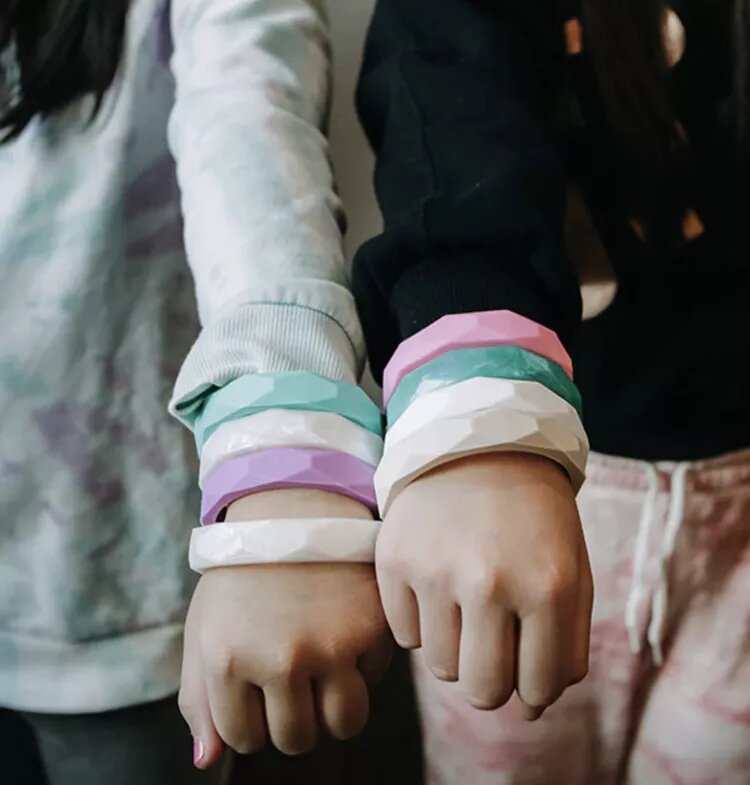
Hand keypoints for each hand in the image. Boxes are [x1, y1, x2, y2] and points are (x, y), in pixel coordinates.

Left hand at [179, 490, 391, 764]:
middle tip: (293, 676)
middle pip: (298, 739)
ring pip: (345, 724)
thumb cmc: (241, 576)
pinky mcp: (373, 628)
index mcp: (229, 660)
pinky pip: (374, 680)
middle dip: (293, 717)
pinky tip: (344, 629)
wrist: (292, 510)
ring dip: (333, 707)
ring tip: (323, 668)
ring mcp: (333, 644)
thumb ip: (199, 698)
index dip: (252, 718)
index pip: (245, 740)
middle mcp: (282, 659)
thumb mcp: (205, 628)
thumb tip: (207, 760)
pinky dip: (362, 666)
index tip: (257, 685)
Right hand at [376, 452, 591, 717]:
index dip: (533, 685)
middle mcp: (489, 583)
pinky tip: (435, 583)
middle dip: (492, 681)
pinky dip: (421, 622)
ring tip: (464, 605)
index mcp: (548, 586)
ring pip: (441, 667)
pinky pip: (404, 636)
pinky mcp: (394, 561)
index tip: (526, 660)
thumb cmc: (533, 515)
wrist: (477, 444)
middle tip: (490, 644)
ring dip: (455, 649)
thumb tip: (531, 711)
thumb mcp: (572, 570)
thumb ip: (565, 645)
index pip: (539, 687)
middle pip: (484, 690)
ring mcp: (435, 570)